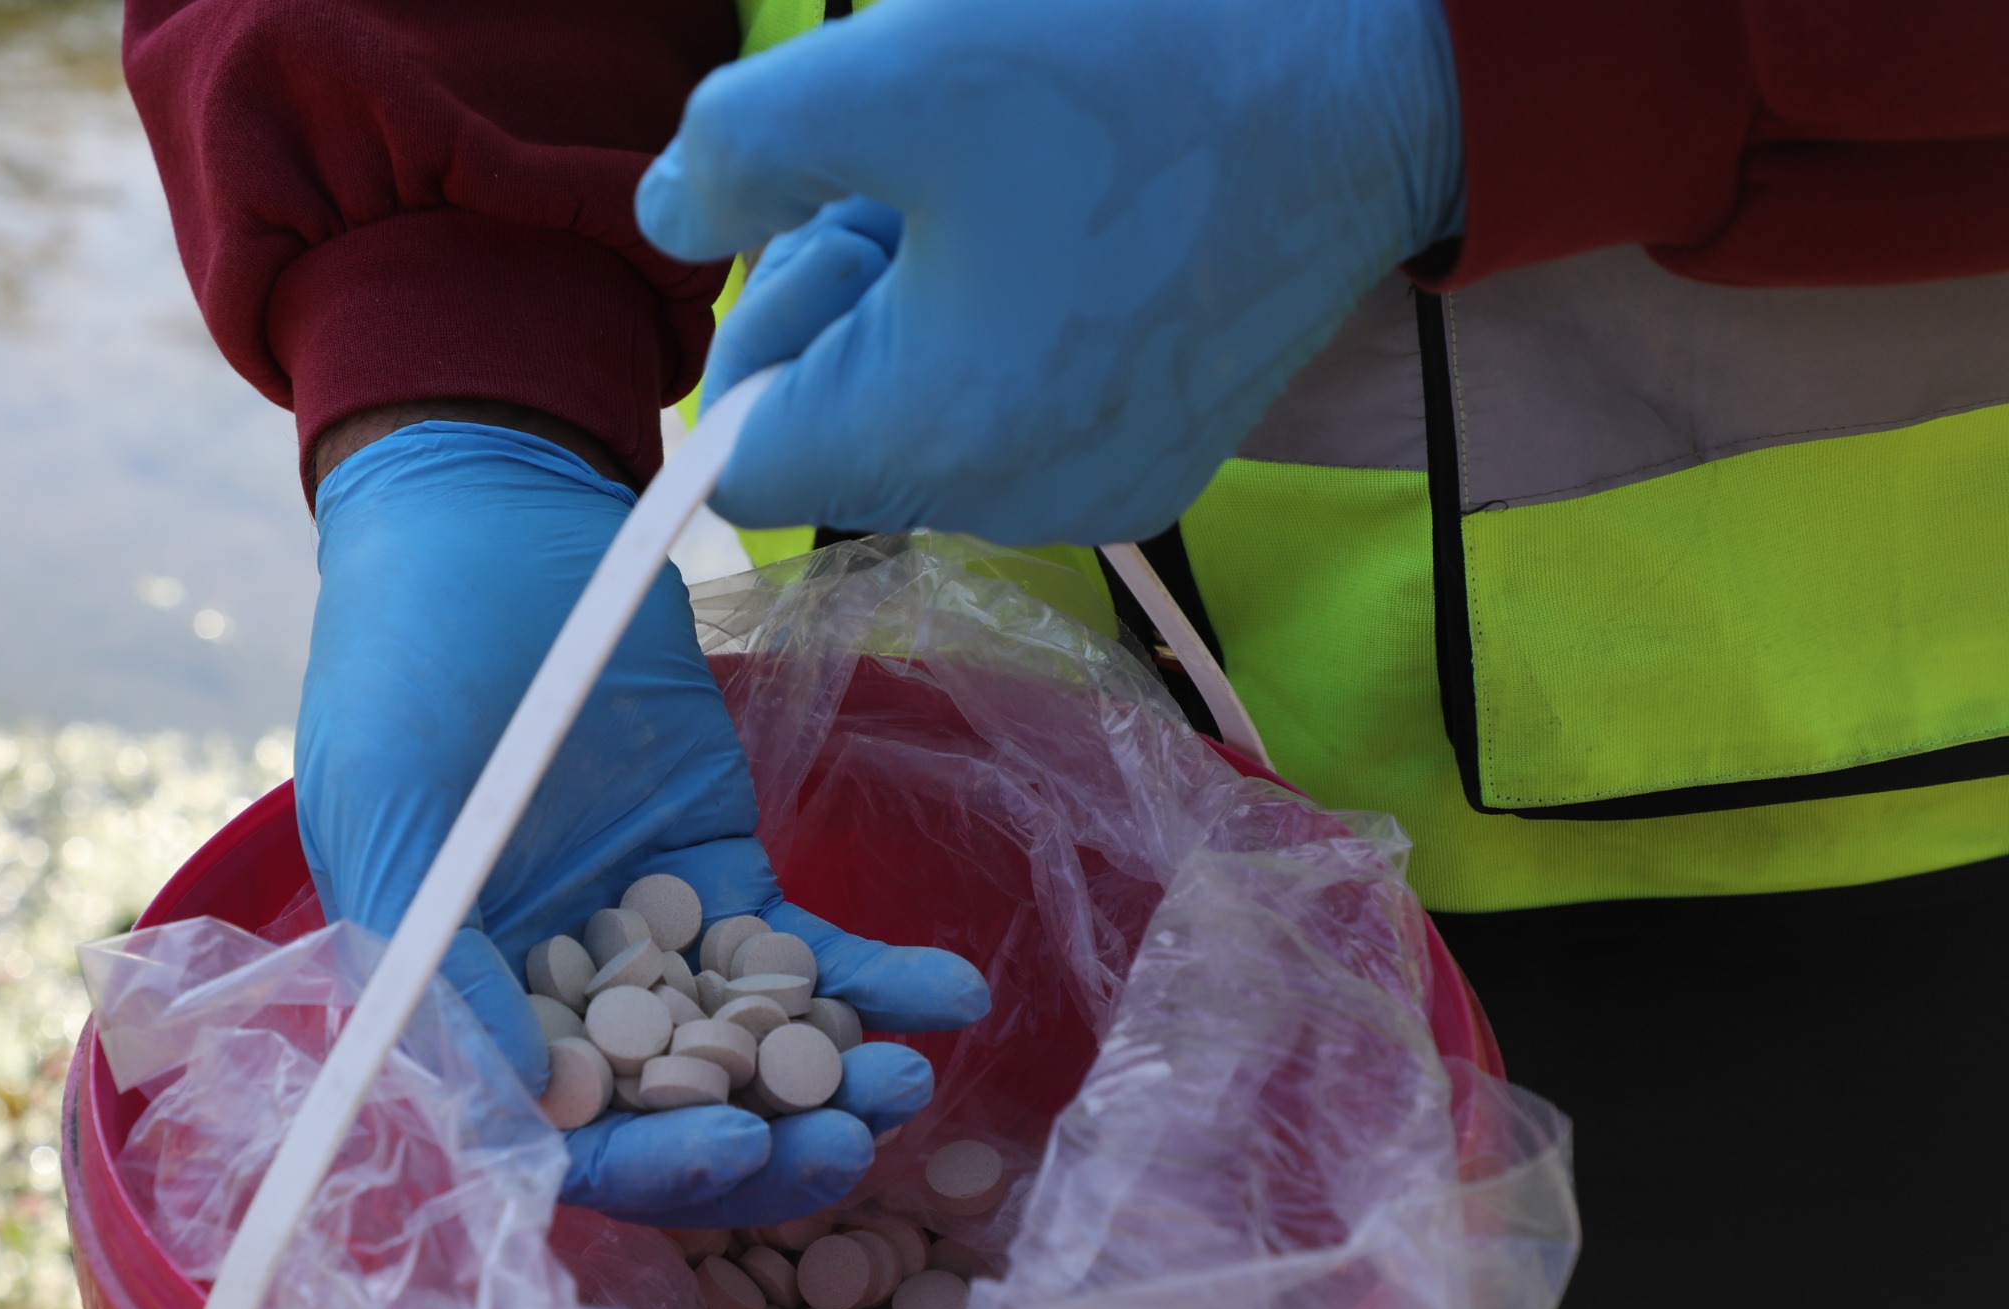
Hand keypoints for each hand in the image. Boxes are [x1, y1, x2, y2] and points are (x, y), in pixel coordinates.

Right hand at [300, 421, 989, 1224]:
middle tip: (850, 1141)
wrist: (490, 520)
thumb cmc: (404, 656)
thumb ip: (443, 965)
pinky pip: (803, 956)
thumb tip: (540, 1113)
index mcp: (457, 1008)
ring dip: (829, 1080)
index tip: (737, 1152)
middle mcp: (551, 999)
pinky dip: (875, 983)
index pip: (555, 1138)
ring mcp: (646, 943)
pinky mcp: (719, 880)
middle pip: (662, 1119)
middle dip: (760, 1146)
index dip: (644, 1170)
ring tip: (908, 1081)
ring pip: (743, 1053)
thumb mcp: (394, 808)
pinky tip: (951, 995)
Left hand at [633, 0, 1463, 545]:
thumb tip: (667, 219)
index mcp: (936, 440)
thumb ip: (733, 151)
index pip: (739, 466)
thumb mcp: (887, 73)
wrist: (1373, 80)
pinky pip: (1014, 414)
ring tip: (995, 185)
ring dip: (915, 301)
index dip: (748, 336)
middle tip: (912, 177)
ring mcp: (1096, 494)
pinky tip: (1060, 228)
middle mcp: (1014, 505)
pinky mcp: (1155, 459)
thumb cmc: (1133, 71)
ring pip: (922, 419)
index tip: (810, 220)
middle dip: (836, 302)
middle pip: (834, 440)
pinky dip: (998, 325)